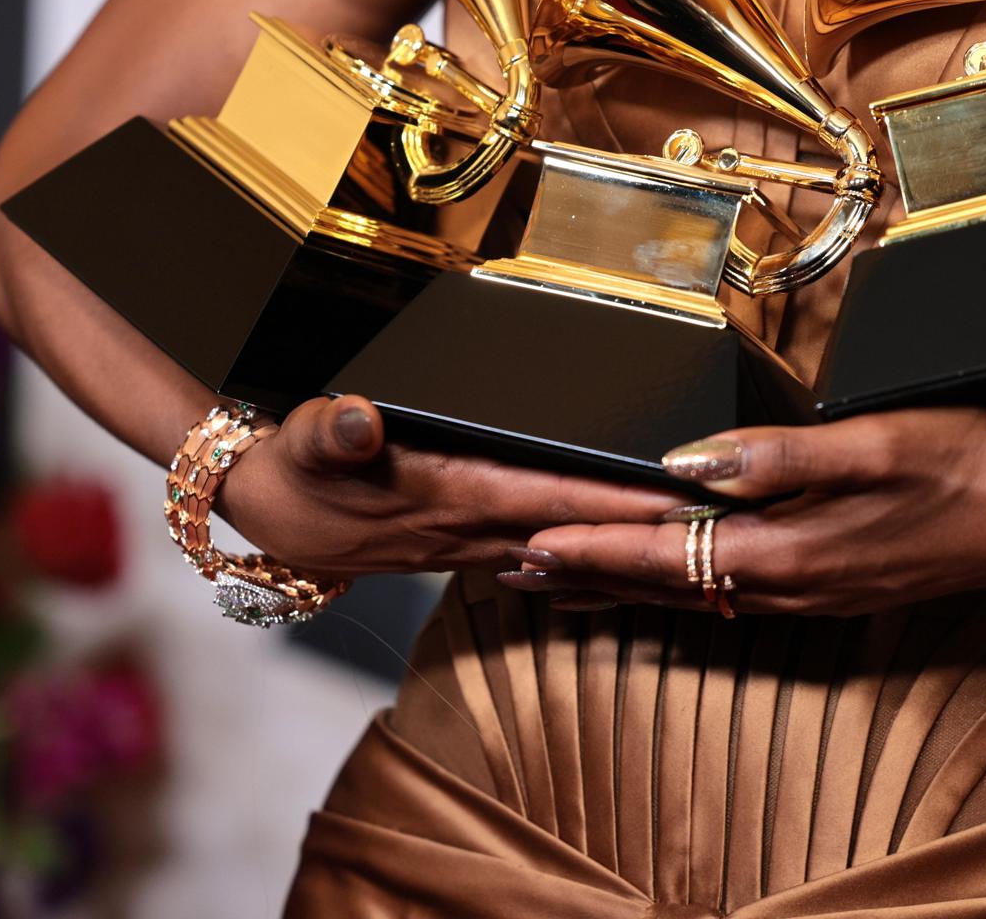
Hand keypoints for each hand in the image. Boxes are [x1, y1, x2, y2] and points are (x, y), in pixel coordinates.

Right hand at [219, 395, 687, 579]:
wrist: (263, 510)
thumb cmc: (295, 466)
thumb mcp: (307, 438)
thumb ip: (338, 430)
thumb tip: (363, 421)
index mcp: (450, 494)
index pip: (551, 498)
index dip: (614, 500)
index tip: (675, 500)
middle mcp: (470, 529)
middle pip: (579, 534)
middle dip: (649, 535)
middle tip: (722, 529)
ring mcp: (468, 545)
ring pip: (567, 553)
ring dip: (624, 555)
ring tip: (693, 552)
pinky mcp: (462, 545)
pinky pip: (541, 556)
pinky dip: (585, 560)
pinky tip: (617, 563)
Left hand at [500, 408, 985, 616]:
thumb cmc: (966, 465)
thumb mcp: (874, 446)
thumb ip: (776, 459)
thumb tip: (688, 461)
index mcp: (788, 550)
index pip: (664, 553)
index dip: (593, 548)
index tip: (530, 546)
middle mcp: (791, 585)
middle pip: (664, 588)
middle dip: (586, 578)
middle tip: (511, 572)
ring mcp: (813, 594)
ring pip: (693, 599)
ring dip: (625, 587)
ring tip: (566, 581)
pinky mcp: (833, 588)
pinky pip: (731, 598)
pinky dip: (680, 592)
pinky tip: (670, 586)